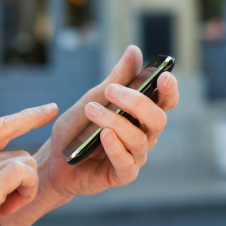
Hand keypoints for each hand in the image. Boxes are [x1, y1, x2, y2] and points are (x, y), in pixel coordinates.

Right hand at [0, 103, 57, 225]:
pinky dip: (27, 190)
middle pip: (20, 154)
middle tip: (5, 206)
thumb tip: (21, 169)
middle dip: (24, 181)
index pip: (0, 126)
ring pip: (26, 164)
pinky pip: (24, 172)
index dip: (28, 116)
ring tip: (2, 210)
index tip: (50, 109)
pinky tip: (9, 208)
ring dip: (25, 190)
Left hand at [35, 45, 178, 201]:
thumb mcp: (95, 98)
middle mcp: (145, 135)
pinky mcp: (122, 174)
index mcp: (142, 115)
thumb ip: (117, 78)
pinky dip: (115, 147)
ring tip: (91, 110)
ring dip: (114, 122)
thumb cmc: (78, 128)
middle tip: (111, 90)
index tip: (164, 76)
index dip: (170, 90)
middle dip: (136, 103)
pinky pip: (126, 163)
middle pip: (157, 119)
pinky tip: (104, 136)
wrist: (55, 159)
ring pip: (138, 139)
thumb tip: (135, 51)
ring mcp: (135, 156)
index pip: (166, 102)